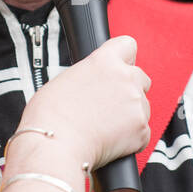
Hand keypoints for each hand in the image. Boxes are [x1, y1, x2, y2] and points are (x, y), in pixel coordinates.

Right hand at [23, 36, 150, 171]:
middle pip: (141, 77)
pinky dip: (131, 140)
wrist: (55, 145)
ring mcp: (136, 103)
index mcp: (104, 61)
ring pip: (143, 106)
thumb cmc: (49, 116)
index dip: (124, 58)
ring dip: (130, 116)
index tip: (120, 68)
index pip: (128, 46)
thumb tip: (92, 85)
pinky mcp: (141, 129)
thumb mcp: (64, 80)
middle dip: (130, 90)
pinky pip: (142, 133)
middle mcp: (125, 77)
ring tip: (104, 127)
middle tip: (109, 105)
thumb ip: (87, 76)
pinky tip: (109, 141)